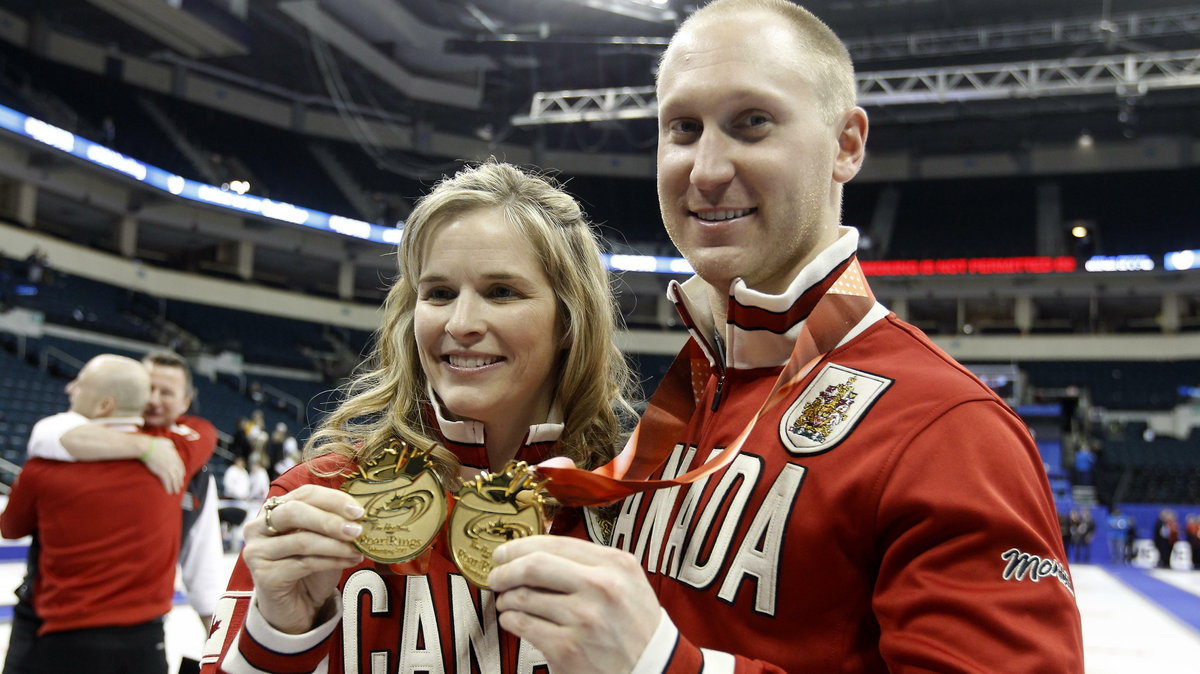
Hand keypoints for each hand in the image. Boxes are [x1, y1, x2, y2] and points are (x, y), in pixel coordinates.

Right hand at [143, 438, 183, 492]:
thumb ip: (171, 445)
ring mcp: (169, 468)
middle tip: (180, 486)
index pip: (181, 466)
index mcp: (175, 456)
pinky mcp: (162, 472)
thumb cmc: (155, 443)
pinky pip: (167, 482)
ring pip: (174, 480)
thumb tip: (172, 446)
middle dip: (179, 481)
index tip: (182, 476)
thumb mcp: (167, 442)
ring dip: (175, 487)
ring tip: (175, 492)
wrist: (148, 447)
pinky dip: (169, 487)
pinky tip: (169, 492)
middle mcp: (174, 463)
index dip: (182, 472)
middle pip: (179, 474)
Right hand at [241, 485, 364, 633]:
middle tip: (357, 530)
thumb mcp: (323, 540)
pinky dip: (332, 561)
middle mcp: (258, 527)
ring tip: (357, 550)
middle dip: (330, 520)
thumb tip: (360, 515)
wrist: (295, 607)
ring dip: (336, 545)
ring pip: (302, 540)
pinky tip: (349, 562)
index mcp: (274, 510)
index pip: (305, 494)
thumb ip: (333, 525)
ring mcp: (257, 552)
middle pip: (295, 512)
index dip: (333, 500)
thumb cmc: (308, 568)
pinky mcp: (263, 576)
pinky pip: (304, 564)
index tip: (358, 511)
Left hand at [489, 536, 660, 673]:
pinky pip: (524, 625)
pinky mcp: (568, 649)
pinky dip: (511, 620)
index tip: (506, 553)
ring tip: (507, 601)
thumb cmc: (636, 625)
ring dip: (507, 598)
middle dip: (505, 569)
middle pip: (534, 566)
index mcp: (615, 564)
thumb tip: (537, 552)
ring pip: (524, 597)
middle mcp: (601, 588)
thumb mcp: (627, 581)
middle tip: (496, 575)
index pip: (555, 544)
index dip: (520, 547)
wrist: (653, 667)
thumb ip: (590, 563)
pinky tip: (514, 620)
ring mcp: (584, 619)